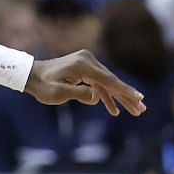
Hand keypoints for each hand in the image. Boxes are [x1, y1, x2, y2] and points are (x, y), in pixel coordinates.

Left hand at [24, 50, 145, 116]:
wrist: (31, 75)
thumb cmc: (42, 86)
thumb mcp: (57, 93)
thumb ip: (78, 94)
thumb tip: (97, 98)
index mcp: (84, 65)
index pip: (109, 81)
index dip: (124, 91)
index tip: (139, 98)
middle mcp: (89, 61)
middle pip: (112, 82)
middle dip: (127, 96)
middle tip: (141, 109)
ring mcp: (87, 65)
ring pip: (108, 84)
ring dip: (119, 98)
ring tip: (134, 111)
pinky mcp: (85, 71)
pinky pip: (99, 85)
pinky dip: (105, 96)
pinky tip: (113, 110)